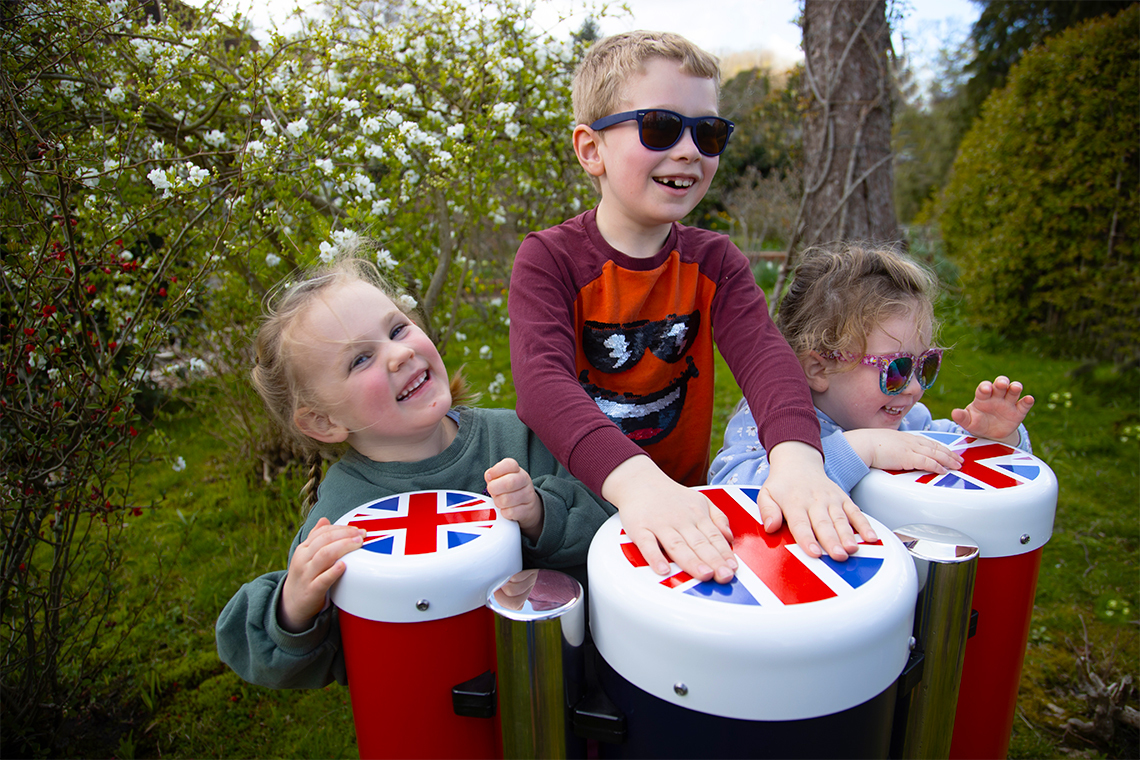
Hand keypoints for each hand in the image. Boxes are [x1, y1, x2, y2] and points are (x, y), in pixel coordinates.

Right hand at [279, 517, 363, 632]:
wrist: (291, 605)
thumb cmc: (304, 577)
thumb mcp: (306, 556)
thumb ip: (315, 538)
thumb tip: (324, 520)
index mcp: (303, 549)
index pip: (322, 532)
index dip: (341, 528)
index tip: (357, 529)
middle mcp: (303, 560)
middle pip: (324, 541)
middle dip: (345, 535)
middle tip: (361, 535)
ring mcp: (306, 575)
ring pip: (324, 556)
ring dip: (343, 547)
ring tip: (357, 544)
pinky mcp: (311, 591)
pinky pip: (322, 580)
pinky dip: (333, 572)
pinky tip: (344, 566)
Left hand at [485, 457, 543, 540]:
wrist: (527, 505)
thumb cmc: (508, 490)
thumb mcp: (500, 479)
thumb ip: (492, 476)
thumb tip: (489, 476)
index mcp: (517, 470)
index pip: (509, 464)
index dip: (496, 470)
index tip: (489, 476)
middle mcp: (525, 480)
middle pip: (509, 482)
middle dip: (494, 488)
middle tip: (492, 491)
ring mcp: (528, 495)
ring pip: (506, 500)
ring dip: (498, 502)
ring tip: (499, 501)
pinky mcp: (527, 510)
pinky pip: (509, 512)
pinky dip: (504, 512)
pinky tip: (506, 509)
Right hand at [602, 456, 736, 582]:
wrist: (639, 481)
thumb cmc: (671, 497)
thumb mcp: (700, 500)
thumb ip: (718, 517)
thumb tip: (729, 536)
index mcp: (697, 515)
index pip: (714, 536)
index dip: (724, 553)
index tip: (733, 568)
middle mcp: (680, 520)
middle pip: (699, 543)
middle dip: (713, 561)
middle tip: (724, 576)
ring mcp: (659, 525)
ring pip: (677, 545)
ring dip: (691, 561)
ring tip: (704, 575)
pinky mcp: (640, 528)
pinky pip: (647, 544)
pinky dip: (655, 557)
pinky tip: (663, 569)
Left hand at [759, 441, 877, 560]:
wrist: (798, 462)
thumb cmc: (782, 485)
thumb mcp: (766, 494)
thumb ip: (767, 510)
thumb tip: (770, 527)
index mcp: (794, 503)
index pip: (800, 524)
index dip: (807, 539)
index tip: (814, 552)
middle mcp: (814, 501)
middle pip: (823, 524)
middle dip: (831, 541)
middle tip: (838, 556)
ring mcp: (830, 499)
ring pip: (841, 519)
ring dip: (848, 535)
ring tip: (853, 550)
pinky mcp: (843, 498)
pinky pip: (855, 512)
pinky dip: (865, 524)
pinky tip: (871, 537)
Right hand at [844, 428, 962, 472]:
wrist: (862, 444)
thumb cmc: (868, 445)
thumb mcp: (885, 443)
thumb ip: (894, 449)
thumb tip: (895, 455)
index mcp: (905, 438)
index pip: (928, 442)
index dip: (940, 447)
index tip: (949, 451)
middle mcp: (911, 441)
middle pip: (935, 446)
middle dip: (949, 453)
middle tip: (960, 459)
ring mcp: (910, 448)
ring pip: (935, 453)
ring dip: (948, 460)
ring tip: (957, 465)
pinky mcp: (907, 457)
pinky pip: (927, 462)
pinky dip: (937, 466)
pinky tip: (943, 470)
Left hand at [951, 376, 1033, 444]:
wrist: (990, 435)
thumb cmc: (977, 423)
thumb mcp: (968, 422)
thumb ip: (962, 417)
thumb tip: (954, 413)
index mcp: (983, 397)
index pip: (984, 388)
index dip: (985, 387)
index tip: (985, 389)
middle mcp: (996, 396)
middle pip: (1000, 385)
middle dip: (1001, 382)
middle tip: (1001, 384)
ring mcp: (1008, 403)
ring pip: (1013, 391)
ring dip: (1015, 387)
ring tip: (1015, 387)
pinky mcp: (1018, 412)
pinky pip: (1024, 404)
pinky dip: (1027, 401)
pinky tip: (1028, 399)